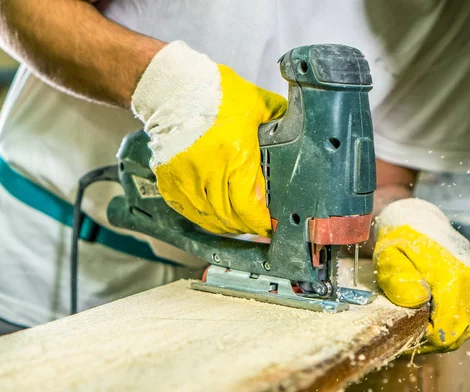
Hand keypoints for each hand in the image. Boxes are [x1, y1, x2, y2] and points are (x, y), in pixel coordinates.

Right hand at [132, 41, 286, 235]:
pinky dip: (203, 218)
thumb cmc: (214, 93)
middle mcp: (209, 172)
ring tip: (238, 224)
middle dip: (247, 226)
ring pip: (209, 218)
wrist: (173, 88)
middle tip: (257, 226)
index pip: (249, 206)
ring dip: (226, 225)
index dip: (260, 222)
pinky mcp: (169, 181)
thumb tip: (299, 129)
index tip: (269, 226)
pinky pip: (188, 211)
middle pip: (230, 217)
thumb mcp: (257, 104)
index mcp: (235, 156)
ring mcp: (186, 179)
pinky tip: (214, 216)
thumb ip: (279, 120)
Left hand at [373, 198, 469, 352]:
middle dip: (435, 338)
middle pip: (460, 334)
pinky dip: (463, 321)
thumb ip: (399, 279)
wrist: (419, 221)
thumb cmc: (400, 241)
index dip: (426, 339)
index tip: (409, 331)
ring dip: (449, 331)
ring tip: (426, 321)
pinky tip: (443, 314)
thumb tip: (419, 300)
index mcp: (453, 276)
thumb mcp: (388, 257)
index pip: (446, 332)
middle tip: (413, 328)